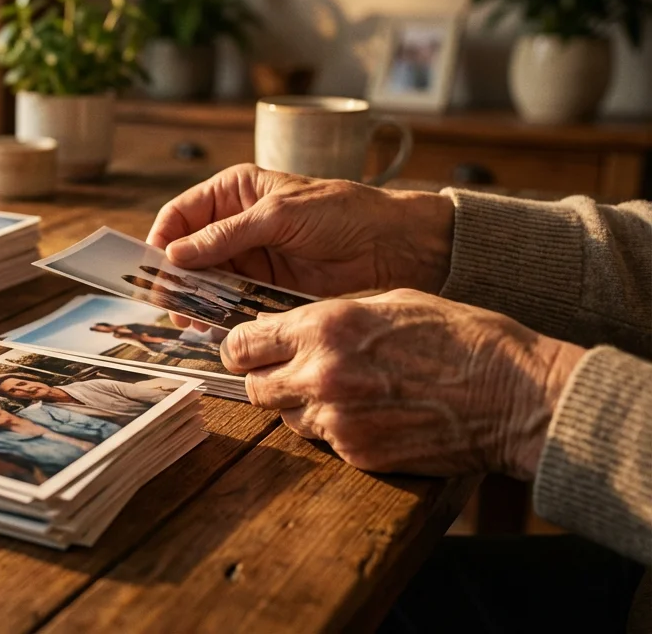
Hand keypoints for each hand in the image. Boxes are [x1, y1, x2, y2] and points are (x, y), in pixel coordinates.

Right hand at [147, 164, 455, 297]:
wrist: (392, 246)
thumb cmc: (341, 212)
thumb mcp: (279, 215)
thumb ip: (226, 235)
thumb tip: (175, 254)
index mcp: (234, 191)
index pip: (180, 214)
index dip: (162, 239)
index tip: (153, 267)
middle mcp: (235, 224)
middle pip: (187, 251)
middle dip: (174, 276)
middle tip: (168, 302)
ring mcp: (249, 257)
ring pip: (205, 280)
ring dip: (194, 298)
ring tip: (188, 318)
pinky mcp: (265, 286)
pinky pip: (230, 301)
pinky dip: (218, 314)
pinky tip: (212, 325)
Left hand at [221, 289, 585, 478]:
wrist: (514, 395)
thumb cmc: (461, 338)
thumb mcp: (389, 302)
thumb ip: (328, 316)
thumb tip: (284, 326)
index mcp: (324, 327)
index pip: (243, 343)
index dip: (241, 347)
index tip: (248, 349)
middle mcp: (320, 374)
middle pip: (254, 386)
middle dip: (265, 379)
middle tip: (289, 372)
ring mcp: (337, 420)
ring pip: (285, 417)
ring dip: (299, 406)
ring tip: (341, 391)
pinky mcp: (357, 454)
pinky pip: (323, 441)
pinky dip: (334, 430)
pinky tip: (369, 414)